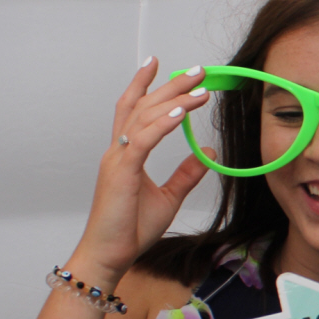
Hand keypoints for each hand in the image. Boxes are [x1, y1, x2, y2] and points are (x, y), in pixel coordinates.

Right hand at [67, 59, 214, 285]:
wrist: (110, 255)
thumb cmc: (131, 229)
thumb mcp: (169, 197)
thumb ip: (187, 174)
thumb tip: (208, 153)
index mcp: (125, 154)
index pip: (133, 110)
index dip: (144, 85)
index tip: (158, 63)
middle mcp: (118, 151)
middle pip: (142, 106)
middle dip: (169, 85)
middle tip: (196, 70)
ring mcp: (117, 160)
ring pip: (144, 117)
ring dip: (173, 99)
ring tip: (200, 87)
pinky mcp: (122, 173)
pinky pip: (143, 140)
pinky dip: (162, 124)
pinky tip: (181, 112)